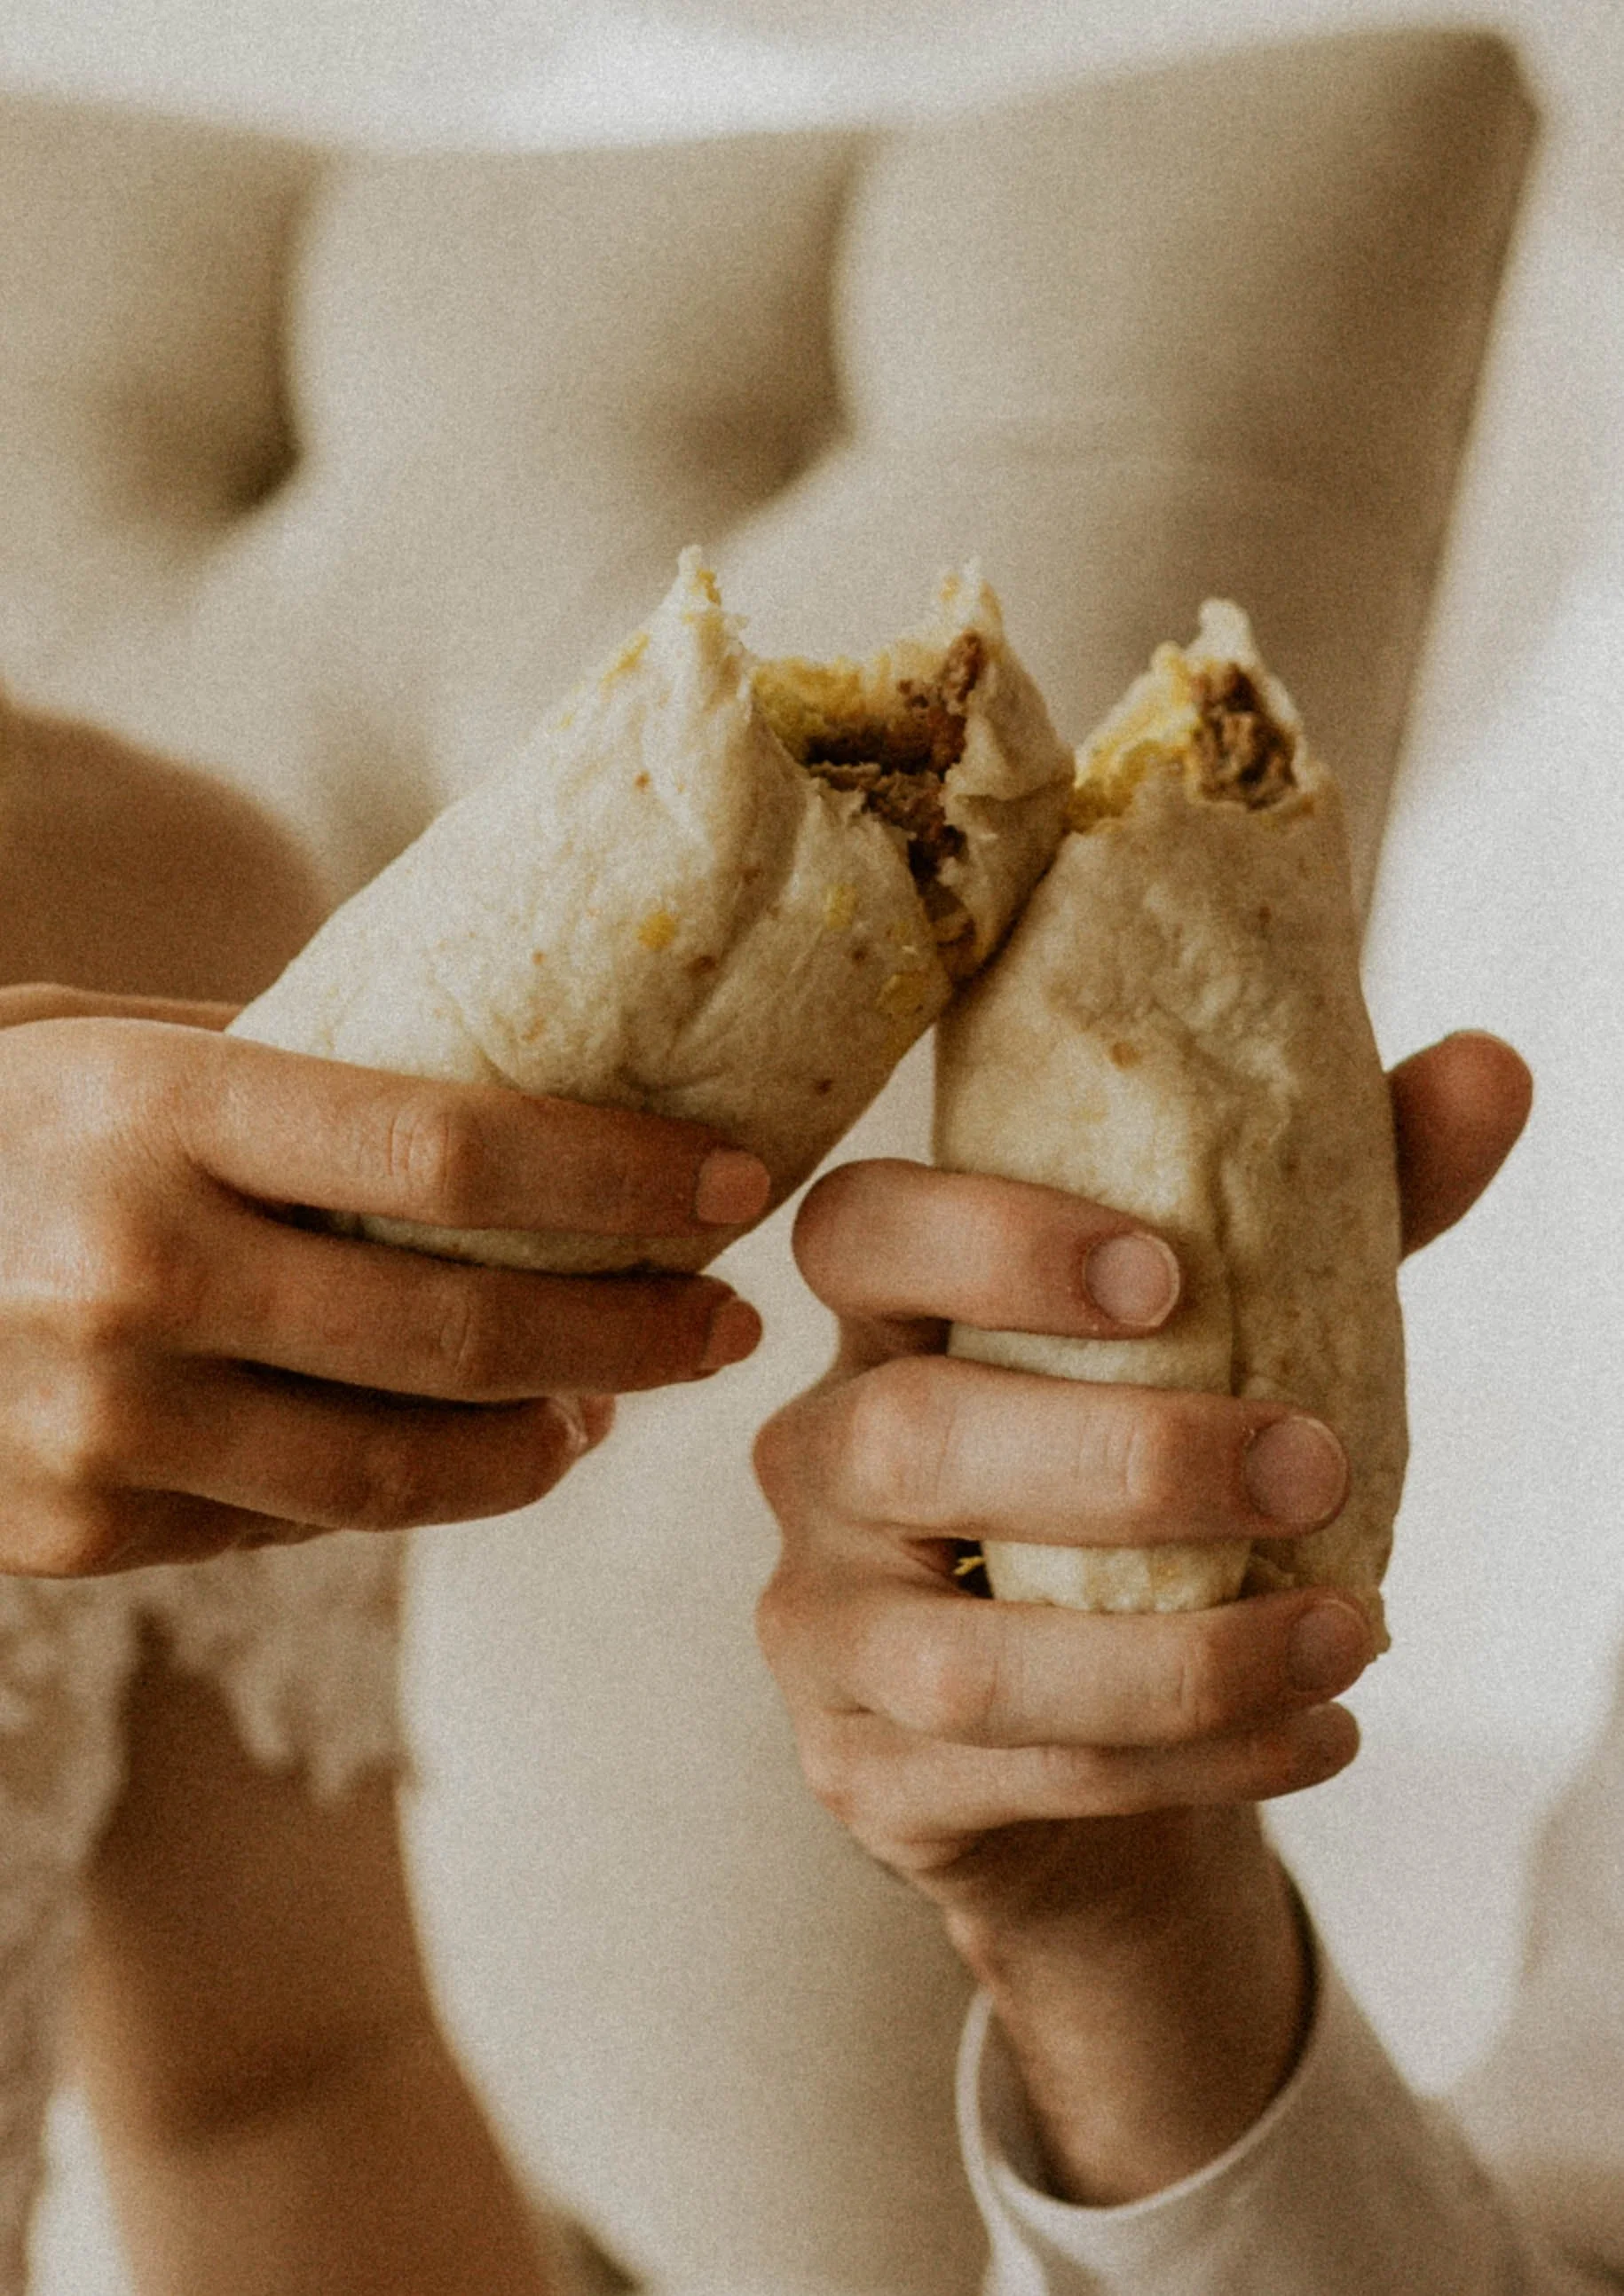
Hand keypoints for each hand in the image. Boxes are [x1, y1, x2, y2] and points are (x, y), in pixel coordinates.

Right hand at [0, 989, 767, 1573]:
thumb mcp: (88, 1042)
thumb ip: (272, 1064)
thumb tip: (492, 1081)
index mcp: (147, 1107)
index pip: (449, 1145)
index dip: (620, 1174)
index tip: (737, 1184)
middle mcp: (129, 1273)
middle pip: (461, 1326)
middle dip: (633, 1333)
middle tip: (726, 1323)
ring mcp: (98, 1427)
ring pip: (402, 1472)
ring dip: (545, 1444)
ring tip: (613, 1406)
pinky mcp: (78, 1534)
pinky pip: (295, 1521)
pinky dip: (411, 1491)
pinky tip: (473, 1452)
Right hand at [755, 1031, 1530, 1916]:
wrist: (1071, 1752)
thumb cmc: (1142, 1510)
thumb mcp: (1235, 1351)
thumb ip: (1338, 1219)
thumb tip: (1490, 1070)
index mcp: (888, 1328)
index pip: (854, 1234)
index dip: (983, 1239)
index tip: (1164, 1274)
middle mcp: (819, 1463)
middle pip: (903, 1439)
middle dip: (1124, 1459)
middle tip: (1307, 1463)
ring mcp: (823, 1628)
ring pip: (962, 1656)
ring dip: (1180, 1657)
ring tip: (1351, 1634)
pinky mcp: (865, 1772)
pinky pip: (1025, 1778)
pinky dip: (1193, 1763)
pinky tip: (1317, 1729)